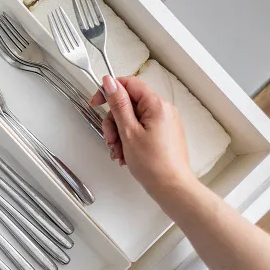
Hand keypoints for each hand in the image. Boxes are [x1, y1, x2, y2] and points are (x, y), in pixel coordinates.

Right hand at [91, 76, 195, 199]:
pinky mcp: (163, 134)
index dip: (110, 91)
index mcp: (157, 105)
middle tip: (111, 138)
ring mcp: (164, 123)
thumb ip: (118, 104)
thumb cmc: (154, 164)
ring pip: (132, 118)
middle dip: (114, 121)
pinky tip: (125, 153)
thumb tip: (110, 83)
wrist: (171, 187)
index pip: (129, 84)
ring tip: (119, 151)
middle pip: (129, 104)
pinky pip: (140, 129)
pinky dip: (129, 139)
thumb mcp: (128, 132)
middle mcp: (164, 110)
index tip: (97, 102)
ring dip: (119, 133)